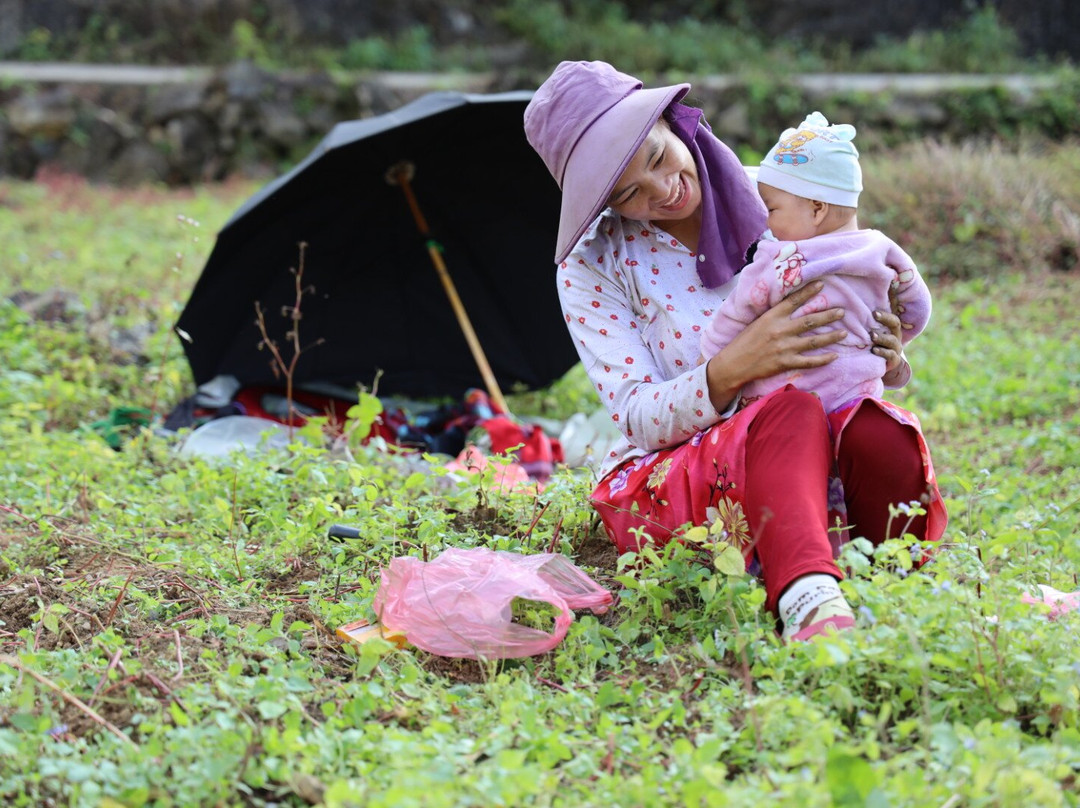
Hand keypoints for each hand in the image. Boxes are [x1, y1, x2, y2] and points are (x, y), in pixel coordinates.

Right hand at [705, 280, 845, 410]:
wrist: (733, 364)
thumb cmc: (743, 342)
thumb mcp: (756, 323)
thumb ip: (773, 315)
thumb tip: (787, 306)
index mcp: (771, 317)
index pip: (794, 301)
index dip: (809, 292)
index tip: (822, 285)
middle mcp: (780, 330)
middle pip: (810, 320)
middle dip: (828, 315)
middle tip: (842, 311)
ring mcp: (784, 347)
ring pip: (813, 340)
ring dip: (831, 336)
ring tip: (844, 332)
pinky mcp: (785, 363)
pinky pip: (809, 361)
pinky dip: (823, 359)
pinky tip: (834, 356)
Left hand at [871, 309, 903, 374]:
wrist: (879, 364)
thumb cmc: (873, 343)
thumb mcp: (871, 330)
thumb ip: (868, 318)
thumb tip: (871, 299)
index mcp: (890, 326)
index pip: (891, 315)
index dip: (884, 312)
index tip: (873, 310)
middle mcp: (895, 335)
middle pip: (895, 324)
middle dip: (885, 319)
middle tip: (874, 315)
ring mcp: (896, 348)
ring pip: (892, 340)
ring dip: (882, 337)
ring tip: (872, 336)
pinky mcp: (894, 359)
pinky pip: (891, 355)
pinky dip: (882, 352)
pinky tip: (874, 350)